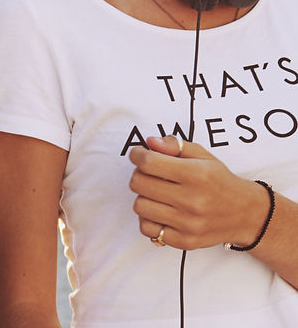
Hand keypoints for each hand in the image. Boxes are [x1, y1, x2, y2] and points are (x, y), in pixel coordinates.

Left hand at [128, 135, 269, 250]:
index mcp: (195, 175)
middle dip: (139, 174)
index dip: (137, 155)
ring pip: (140, 206)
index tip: (139, 154)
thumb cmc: (219, 180)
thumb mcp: (202, 155)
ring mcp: (188, 224)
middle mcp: (192, 201)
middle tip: (149, 173)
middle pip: (138, 184)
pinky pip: (148, 229)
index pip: (148, 163)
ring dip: (143, 196)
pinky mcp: (185, 241)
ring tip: (156, 193)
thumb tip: (150, 142)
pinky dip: (148, 219)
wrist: (246, 215)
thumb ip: (174, 145)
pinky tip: (160, 210)